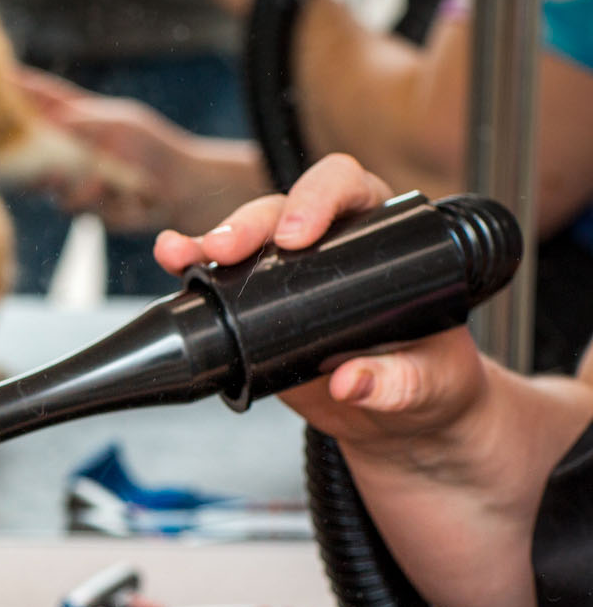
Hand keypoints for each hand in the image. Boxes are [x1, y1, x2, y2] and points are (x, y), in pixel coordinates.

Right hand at [19, 68, 270, 234]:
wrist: (180, 191)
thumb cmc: (153, 148)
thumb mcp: (120, 124)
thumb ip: (84, 120)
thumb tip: (53, 119)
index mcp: (77, 118)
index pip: (40, 99)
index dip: (17, 88)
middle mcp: (67, 149)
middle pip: (27, 145)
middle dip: (26, 150)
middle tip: (34, 150)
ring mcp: (71, 179)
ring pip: (48, 183)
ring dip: (76, 181)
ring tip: (103, 179)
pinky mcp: (82, 208)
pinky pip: (74, 206)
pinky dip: (102, 200)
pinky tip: (125, 197)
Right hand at [154, 153, 492, 465]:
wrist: (401, 418)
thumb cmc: (431, 383)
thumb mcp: (433, 383)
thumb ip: (402, 381)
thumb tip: (351, 382)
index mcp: (383, 236)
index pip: (347, 189)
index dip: (318, 199)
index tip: (298, 236)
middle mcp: (330, 243)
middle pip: (281, 210)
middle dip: (250, 223)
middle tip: (229, 249)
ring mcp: (287, 277)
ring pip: (244, 240)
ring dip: (208, 243)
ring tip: (184, 255)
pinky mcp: (255, 309)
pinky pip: (218, 281)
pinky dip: (190, 269)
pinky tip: (172, 260)